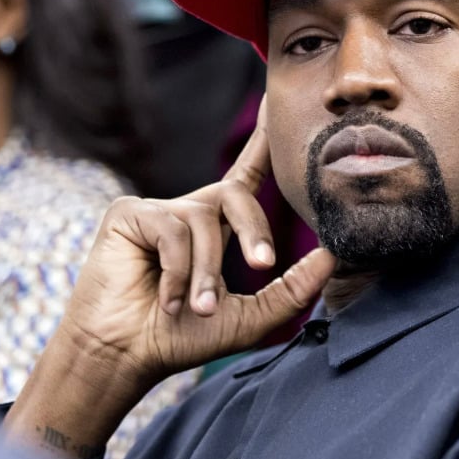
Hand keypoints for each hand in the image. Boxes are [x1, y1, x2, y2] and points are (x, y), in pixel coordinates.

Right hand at [61, 98, 334, 382]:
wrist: (125, 355)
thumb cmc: (182, 338)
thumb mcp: (250, 317)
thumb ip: (293, 289)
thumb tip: (333, 255)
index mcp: (218, 227)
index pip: (248, 175)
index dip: (263, 141)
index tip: (278, 104)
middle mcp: (191, 211)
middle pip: (237, 194)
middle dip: (255, 230)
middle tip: (263, 266)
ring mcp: (159, 210)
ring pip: (205, 221)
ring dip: (208, 271)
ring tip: (197, 306)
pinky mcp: (129, 213)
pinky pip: (171, 230)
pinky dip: (177, 271)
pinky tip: (166, 298)